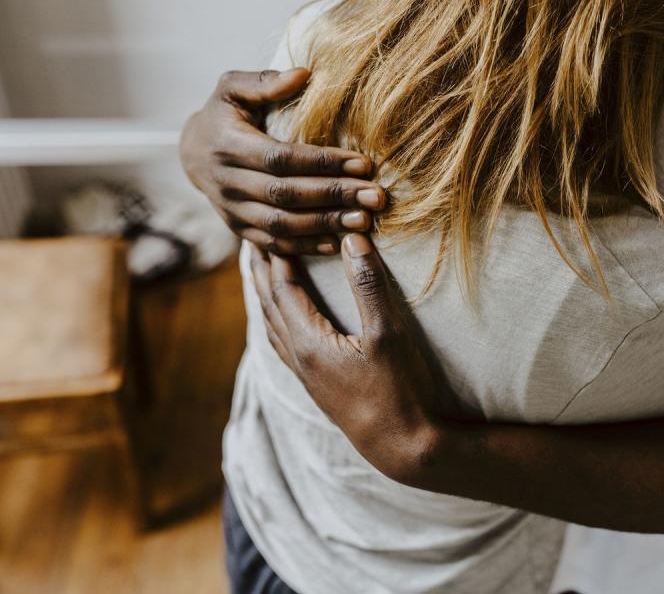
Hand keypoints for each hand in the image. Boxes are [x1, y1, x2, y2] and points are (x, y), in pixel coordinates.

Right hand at [179, 69, 386, 254]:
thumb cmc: (223, 115)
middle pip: (287, 195)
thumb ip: (263, 81)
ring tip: (364, 221)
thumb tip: (303, 75)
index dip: (324, 163)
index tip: (363, 163)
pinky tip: (339, 243)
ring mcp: (232, 212)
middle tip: (375, 197)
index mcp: (228, 146)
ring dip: (326, 224)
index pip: (282, 158)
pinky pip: (275, 244)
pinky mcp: (240, 231)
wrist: (192, 154)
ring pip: (283, 224)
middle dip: (334, 196)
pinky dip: (307, 247)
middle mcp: (228, 183)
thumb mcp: (232, 89)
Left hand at [250, 234, 456, 482]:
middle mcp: (298, 359)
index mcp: (309, 343)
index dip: (276, 256)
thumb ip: (368, 284)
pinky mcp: (316, 387)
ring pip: (272, 327)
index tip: (269, 227)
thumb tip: (351, 240)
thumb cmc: (399, 389)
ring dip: (265, 296)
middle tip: (252, 240)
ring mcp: (305, 376)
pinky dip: (276, 321)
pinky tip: (283, 322)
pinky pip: (282, 344)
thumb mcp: (388, 333)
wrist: (401, 446)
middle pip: (269, 306)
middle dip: (261, 271)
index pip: (282, 289)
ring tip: (261, 274)